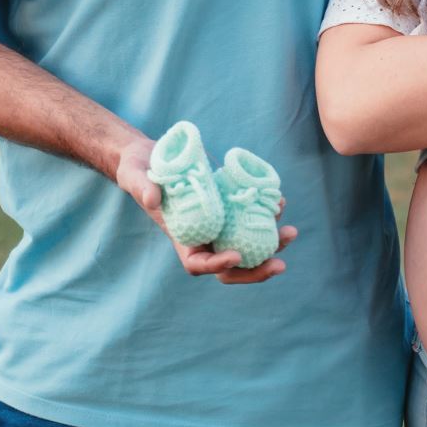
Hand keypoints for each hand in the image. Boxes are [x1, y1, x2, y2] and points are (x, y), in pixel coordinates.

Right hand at [114, 134, 297, 283]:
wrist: (153, 157)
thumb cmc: (139, 169)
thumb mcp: (135, 176)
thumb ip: (142, 187)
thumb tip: (153, 199)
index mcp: (181, 237)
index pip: (198, 264)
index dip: (217, 265)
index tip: (236, 255)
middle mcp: (202, 236)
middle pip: (231, 265)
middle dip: (256, 269)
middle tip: (280, 263)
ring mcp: (218, 223)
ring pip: (247, 244)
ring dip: (271, 244)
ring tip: (290, 232)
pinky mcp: (228, 206)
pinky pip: (250, 218)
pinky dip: (266, 215)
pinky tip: (279, 202)